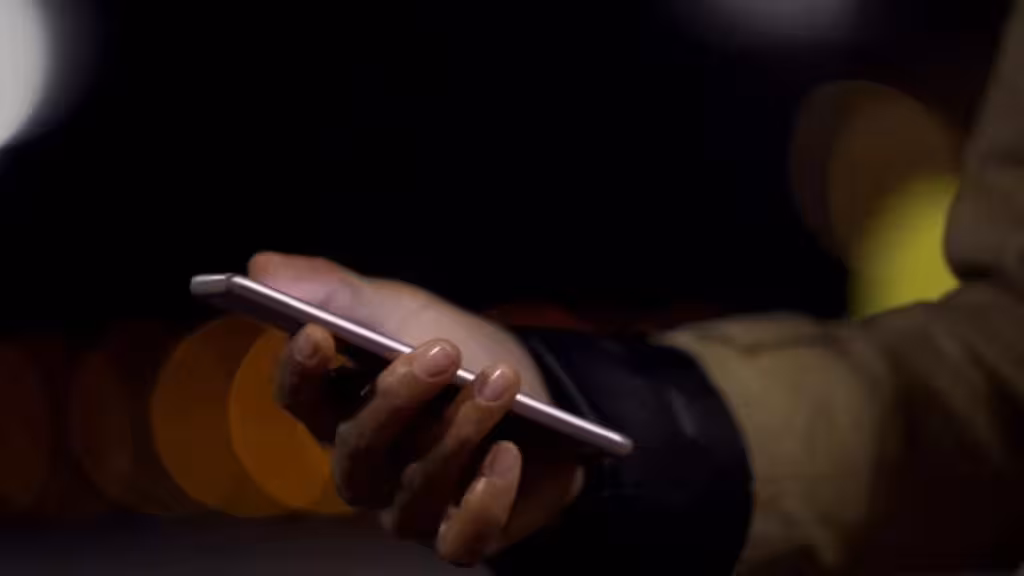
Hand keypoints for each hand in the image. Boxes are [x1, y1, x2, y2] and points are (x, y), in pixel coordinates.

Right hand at [249, 252, 582, 564]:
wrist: (538, 393)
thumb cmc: (455, 350)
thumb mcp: (401, 309)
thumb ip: (337, 292)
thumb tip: (262, 267)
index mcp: (340, 410)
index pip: (300, 400)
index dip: (301, 372)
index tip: (317, 334)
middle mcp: (365, 468)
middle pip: (358, 446)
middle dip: (398, 397)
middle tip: (442, 350)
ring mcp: (409, 508)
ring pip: (416, 487)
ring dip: (460, 431)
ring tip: (500, 382)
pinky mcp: (460, 534)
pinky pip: (461, 540)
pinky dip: (486, 500)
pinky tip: (509, 453)